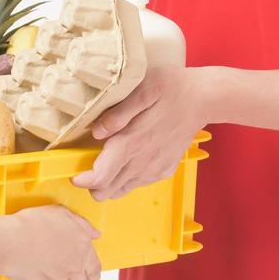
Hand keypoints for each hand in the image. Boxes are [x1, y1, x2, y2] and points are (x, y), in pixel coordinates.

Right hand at [2, 204, 100, 279]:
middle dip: (74, 279)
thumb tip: (95, 234)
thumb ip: (83, 225)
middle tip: (63, 268)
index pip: (95, 270)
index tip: (85, 271)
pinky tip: (33, 268)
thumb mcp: (62, 213)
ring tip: (44, 263)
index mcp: (82, 248)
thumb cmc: (34, 223)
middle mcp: (74, 267)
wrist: (11, 240)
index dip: (90, 271)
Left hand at [71, 65, 207, 200]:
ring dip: (109, 182)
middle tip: (87, 164)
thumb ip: (118, 113)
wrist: (204, 98)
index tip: (74, 171)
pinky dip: (127, 178)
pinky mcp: (165, 169)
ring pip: (122, 190)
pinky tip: (129, 157)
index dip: (82, 180)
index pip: (100, 178)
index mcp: (132, 144)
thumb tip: (96, 131)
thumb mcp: (142, 90)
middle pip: (107, 190)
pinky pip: (139, 183)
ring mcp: (155, 169)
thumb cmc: (171, 88)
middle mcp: (142, 163)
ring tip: (106, 161)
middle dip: (93, 184)